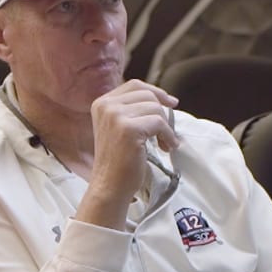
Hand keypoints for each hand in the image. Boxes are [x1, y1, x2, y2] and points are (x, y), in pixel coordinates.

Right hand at [86, 80, 178, 203]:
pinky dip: (168, 136)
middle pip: (147, 95)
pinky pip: (159, 122)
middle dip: (162, 112)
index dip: (156, 92)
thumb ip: (131, 109)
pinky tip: (166, 147)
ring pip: (155, 108)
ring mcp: (115, 116)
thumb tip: (164, 99)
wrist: (109, 186)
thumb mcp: (118, 127)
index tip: (170, 103)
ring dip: (166, 127)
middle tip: (166, 132)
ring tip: (164, 143)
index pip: (135, 85)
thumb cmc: (118, 160)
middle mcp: (106, 106)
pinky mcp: (128, 129)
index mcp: (101, 103)